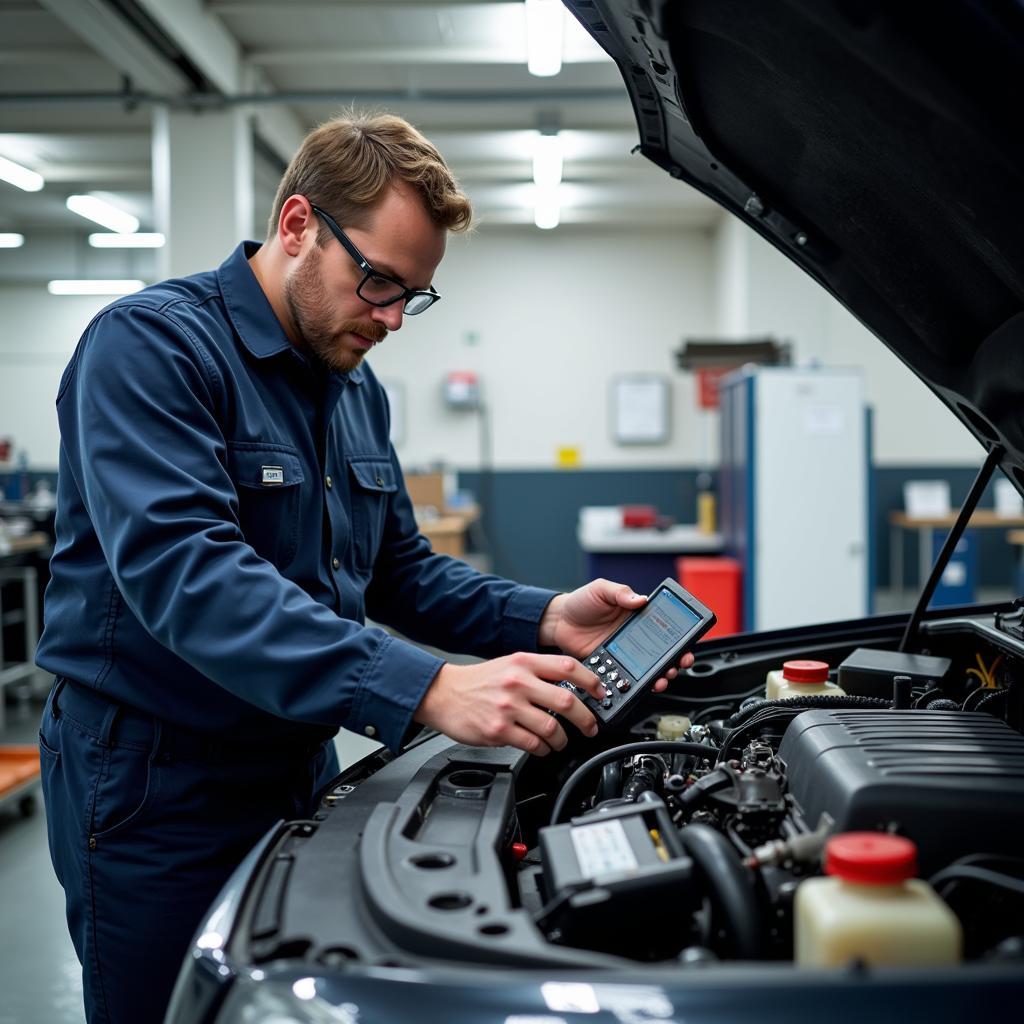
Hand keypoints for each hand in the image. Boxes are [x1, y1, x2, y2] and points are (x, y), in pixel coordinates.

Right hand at [413, 653, 607, 755]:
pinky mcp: (499, 730)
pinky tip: (543, 748)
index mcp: (523, 662)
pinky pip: (533, 745)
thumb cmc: (479, 682)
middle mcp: (517, 682)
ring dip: (563, 739)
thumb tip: (571, 686)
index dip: (591, 681)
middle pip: (566, 701)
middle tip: (591, 726)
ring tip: (562, 741)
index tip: (601, 692)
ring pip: (552, 728)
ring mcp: (508, 707)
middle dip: (586, 718)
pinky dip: (544, 749)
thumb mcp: (510, 665)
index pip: (568, 667)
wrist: (444, 694)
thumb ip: (538, 672)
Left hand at [538, 578, 694, 693]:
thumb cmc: (581, 602)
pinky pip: (627, 677)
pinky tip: (639, 685)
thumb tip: (641, 599)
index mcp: (637, 616)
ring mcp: (624, 653)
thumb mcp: (601, 589)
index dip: (679, 638)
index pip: (664, 627)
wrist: (558, 621)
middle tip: (678, 665)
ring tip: (661, 679)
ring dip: (659, 675)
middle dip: (675, 661)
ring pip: (648, 668)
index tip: (686, 646)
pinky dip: (635, 684)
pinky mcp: (612, 665)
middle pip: (663, 652)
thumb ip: (620, 592)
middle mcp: (635, 636)